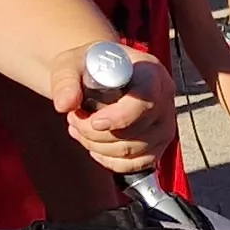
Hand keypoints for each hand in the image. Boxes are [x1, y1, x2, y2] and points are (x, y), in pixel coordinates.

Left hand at [50, 46, 177, 179]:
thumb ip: (65, 81)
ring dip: (97, 145)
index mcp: (150, 72)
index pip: (144, 101)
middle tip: (73, 117)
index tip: (94, 121)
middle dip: (96, 132)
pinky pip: (135, 164)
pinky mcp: (157, 146)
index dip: (120, 117)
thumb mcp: (71, 64)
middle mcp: (164, 99)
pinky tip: (93, 145)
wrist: (98, 75)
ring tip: (79, 127)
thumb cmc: (89, 66)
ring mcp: (163, 125)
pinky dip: (109, 160)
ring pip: (132, 151)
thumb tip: (64, 104)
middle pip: (136, 130)